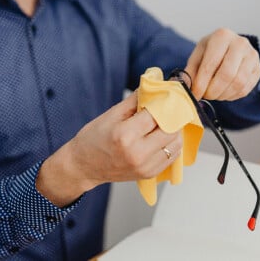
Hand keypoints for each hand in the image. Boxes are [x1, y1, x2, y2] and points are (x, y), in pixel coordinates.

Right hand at [36, 92, 181, 206]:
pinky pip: (172, 156)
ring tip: (162, 124)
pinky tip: (160, 137)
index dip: (163, 103)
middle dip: (170, 116)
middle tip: (165, 109)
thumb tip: (154, 86)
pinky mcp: (150, 174)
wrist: (84, 166)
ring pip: (176, 143)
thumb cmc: (93, 140)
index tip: (165, 95)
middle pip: (170, 129)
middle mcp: (138, 153)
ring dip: (173, 130)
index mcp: (125, 135)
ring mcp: (145, 167)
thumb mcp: (111, 114)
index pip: (157, 114)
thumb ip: (135, 100)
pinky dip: (170, 144)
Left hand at [185, 28, 259, 100]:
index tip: (195, 94)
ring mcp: (252, 56)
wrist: (232, 47)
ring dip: (223, 94)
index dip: (201, 83)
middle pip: (227, 75)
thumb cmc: (212, 51)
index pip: (211, 64)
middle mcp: (240, 43)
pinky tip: (224, 93)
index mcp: (222, 36)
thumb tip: (185, 87)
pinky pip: (245, 89)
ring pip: (238, 83)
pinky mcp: (258, 69)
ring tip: (214, 95)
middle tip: (206, 96)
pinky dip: (232, 96)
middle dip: (213, 91)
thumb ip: (191, 71)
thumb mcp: (198, 55)